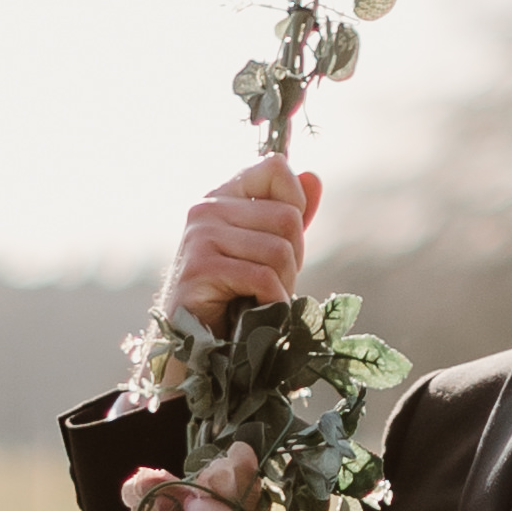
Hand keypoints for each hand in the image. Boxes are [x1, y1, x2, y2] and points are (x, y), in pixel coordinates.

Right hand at [168, 157, 321, 323]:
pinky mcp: (200, 268)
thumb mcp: (267, 249)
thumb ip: (289, 213)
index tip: (283, 239)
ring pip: (279, 251)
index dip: (295, 204)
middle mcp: (206, 208)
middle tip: (272, 284)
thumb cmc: (235, 295)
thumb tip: (313, 178)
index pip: (274, 168)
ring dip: (282, 285)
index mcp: (222, 196)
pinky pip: (262, 278)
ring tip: (262, 299)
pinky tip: (256, 311)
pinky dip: (271, 302)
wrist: (198, 343)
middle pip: (288, 218)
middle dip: (293, 259)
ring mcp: (200, 236)